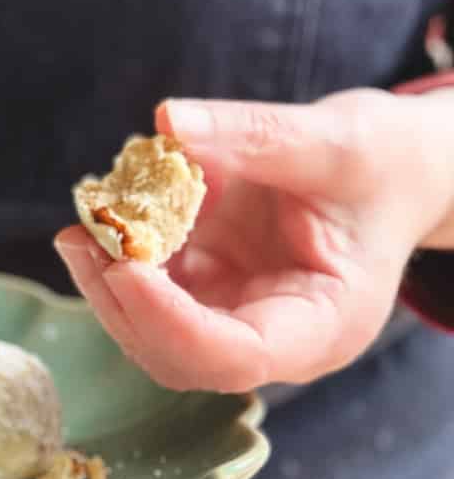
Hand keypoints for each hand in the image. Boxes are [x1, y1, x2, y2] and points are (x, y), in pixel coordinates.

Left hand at [55, 88, 453, 392]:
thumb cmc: (383, 162)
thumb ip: (254, 133)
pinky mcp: (209, 286)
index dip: (172, 324)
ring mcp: (237, 315)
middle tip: (83, 237)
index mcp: (323, 326)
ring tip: (88, 217)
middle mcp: (275, 337)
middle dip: (122, 303)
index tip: (124, 269)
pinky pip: (152, 284)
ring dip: (108, 279)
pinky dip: (123, 250)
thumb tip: (168, 121)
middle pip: (180, 354)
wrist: (394, 168)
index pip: (238, 356)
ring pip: (152, 328)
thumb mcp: (333, 139)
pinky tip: (108, 207)